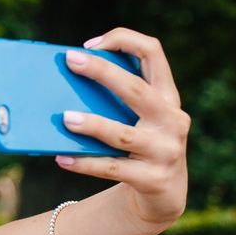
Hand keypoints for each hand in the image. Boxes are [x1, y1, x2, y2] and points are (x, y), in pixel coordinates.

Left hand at [56, 28, 190, 226]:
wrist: (164, 194)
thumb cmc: (139, 145)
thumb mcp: (138, 119)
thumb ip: (116, 101)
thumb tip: (62, 88)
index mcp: (167, 96)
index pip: (153, 52)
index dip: (124, 40)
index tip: (90, 45)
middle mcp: (173, 119)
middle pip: (136, 89)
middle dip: (102, 72)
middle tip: (71, 61)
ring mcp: (165, 150)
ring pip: (123, 134)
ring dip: (92, 125)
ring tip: (65, 118)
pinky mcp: (153, 179)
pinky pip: (113, 168)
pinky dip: (85, 163)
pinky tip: (62, 158)